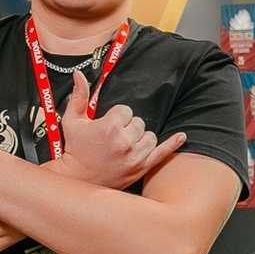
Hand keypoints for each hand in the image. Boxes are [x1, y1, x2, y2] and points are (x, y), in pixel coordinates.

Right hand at [52, 68, 186, 188]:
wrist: (79, 179)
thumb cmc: (75, 149)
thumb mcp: (73, 121)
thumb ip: (79, 95)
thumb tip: (79, 73)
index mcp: (109, 128)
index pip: (125, 110)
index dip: (116, 117)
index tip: (108, 126)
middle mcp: (124, 142)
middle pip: (139, 122)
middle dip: (128, 127)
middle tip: (114, 138)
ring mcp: (135, 156)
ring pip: (149, 136)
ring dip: (140, 137)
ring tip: (124, 145)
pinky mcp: (141, 167)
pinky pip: (162, 153)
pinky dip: (172, 144)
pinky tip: (181, 136)